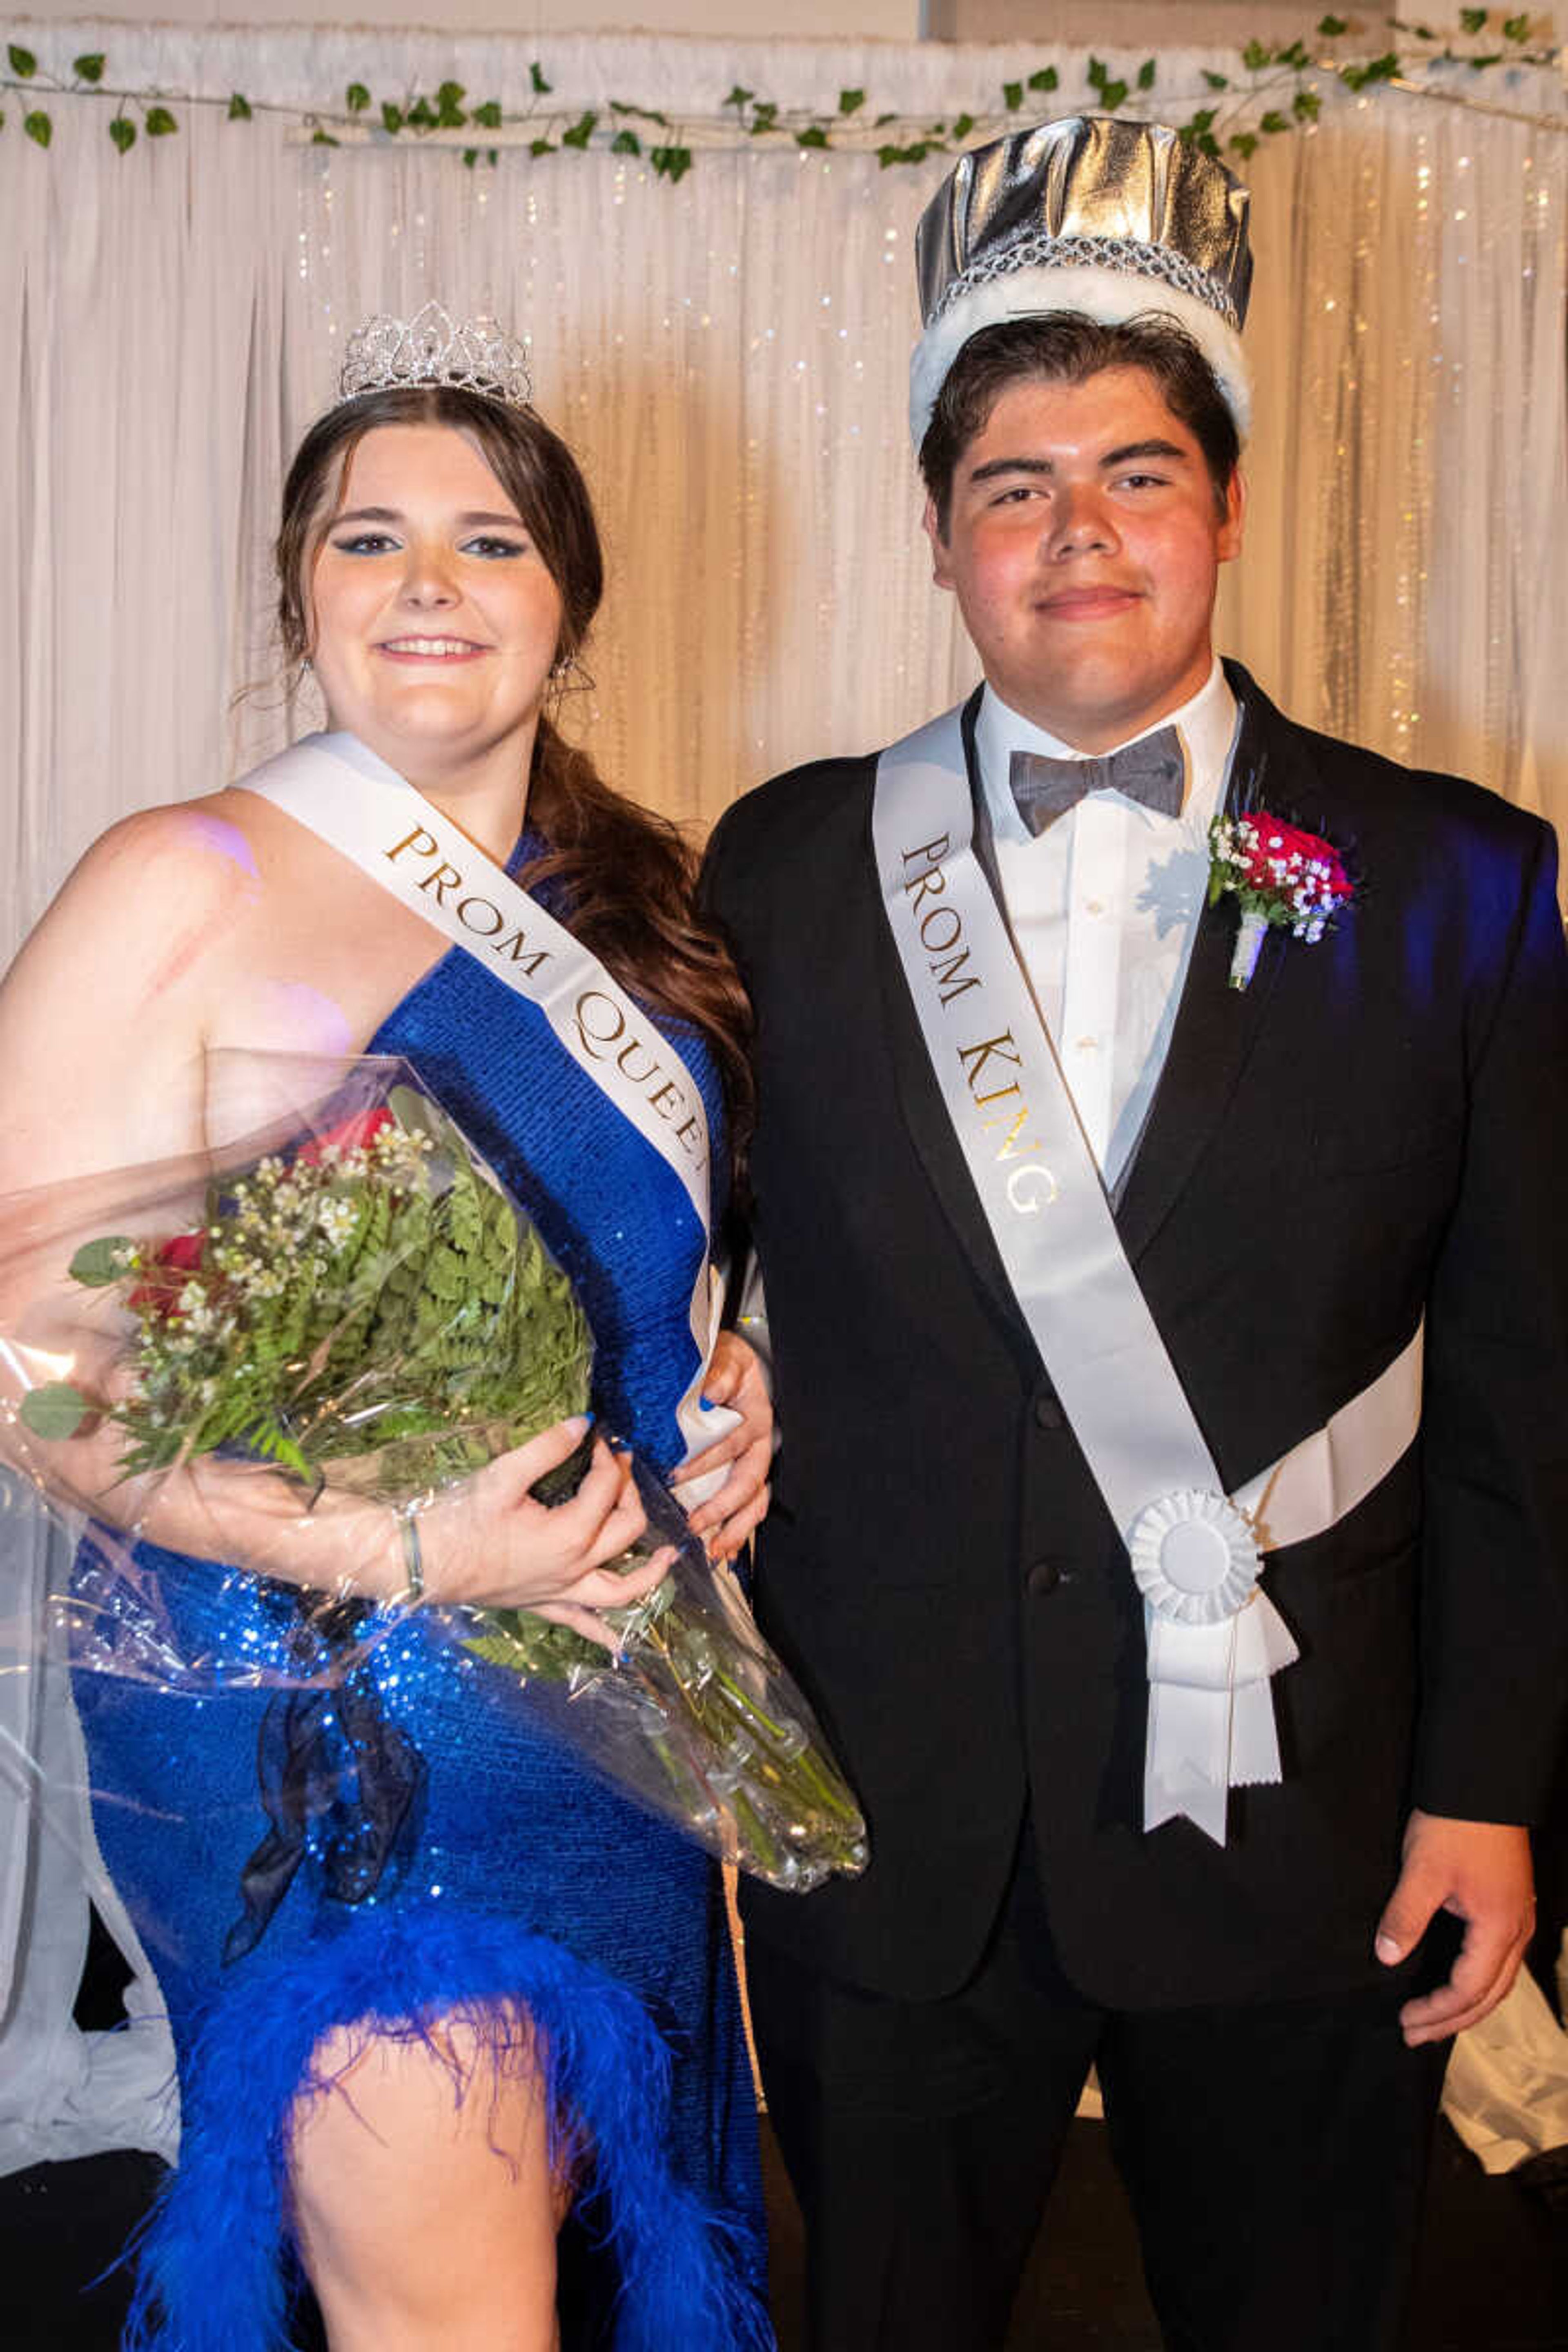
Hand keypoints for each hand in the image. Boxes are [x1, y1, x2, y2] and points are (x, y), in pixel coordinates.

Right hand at [419, 1418, 673, 1622]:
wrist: (425, 1562)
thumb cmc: (460, 1519)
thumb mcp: (504, 1475)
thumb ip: (548, 1448)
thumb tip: (583, 1423)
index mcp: (570, 1534)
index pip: (605, 1487)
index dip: (605, 1457)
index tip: (595, 1436)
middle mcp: (575, 1569)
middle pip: (626, 1529)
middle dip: (629, 1494)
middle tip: (619, 1469)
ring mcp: (561, 1593)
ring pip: (621, 1590)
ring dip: (650, 1575)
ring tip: (669, 1558)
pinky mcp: (542, 1606)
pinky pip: (582, 1626)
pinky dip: (605, 1634)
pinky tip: (621, 1646)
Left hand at [671, 1330, 772, 1561]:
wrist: (734, 1361)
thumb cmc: (726, 1360)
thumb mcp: (724, 1356)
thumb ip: (719, 1372)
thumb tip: (710, 1393)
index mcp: (754, 1416)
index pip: (732, 1443)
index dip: (706, 1460)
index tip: (676, 1474)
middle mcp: (760, 1442)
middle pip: (748, 1481)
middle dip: (722, 1506)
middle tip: (694, 1523)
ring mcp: (756, 1460)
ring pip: (755, 1501)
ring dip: (736, 1527)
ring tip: (715, 1550)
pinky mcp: (749, 1472)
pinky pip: (751, 1507)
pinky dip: (739, 1530)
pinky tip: (724, 1551)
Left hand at [1374, 1808, 1535, 2046]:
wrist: (1483, 1785)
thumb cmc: (1456, 1825)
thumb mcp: (1423, 1872)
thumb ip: (1405, 1917)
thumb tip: (1387, 1956)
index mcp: (1498, 1928)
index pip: (1467, 1990)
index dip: (1435, 2012)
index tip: (1404, 2021)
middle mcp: (1517, 1931)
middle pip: (1488, 1996)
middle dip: (1451, 2021)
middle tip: (1414, 2035)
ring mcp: (1519, 1920)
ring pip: (1497, 1982)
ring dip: (1465, 2006)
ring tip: (1431, 2020)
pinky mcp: (1511, 1907)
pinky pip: (1499, 1961)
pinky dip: (1477, 1983)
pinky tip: (1456, 1985)